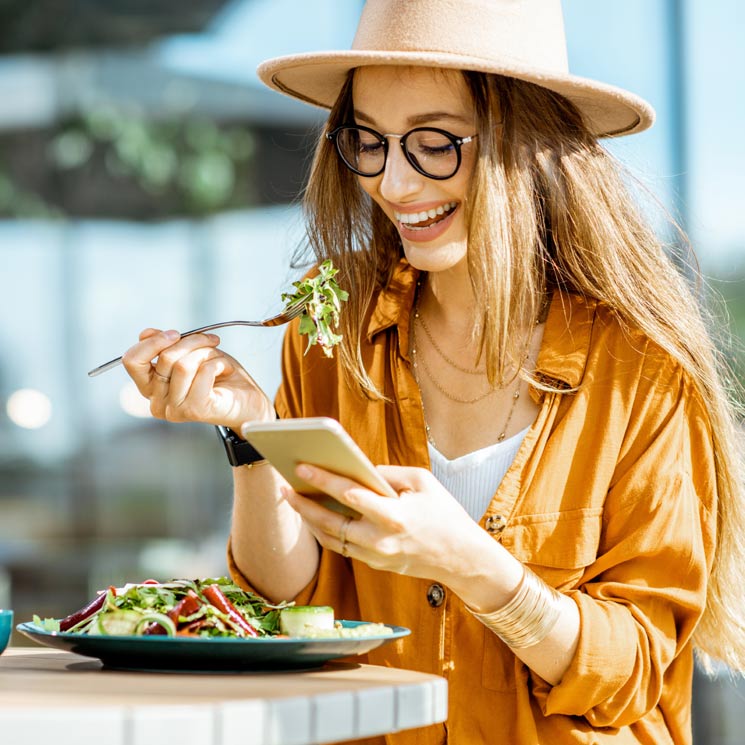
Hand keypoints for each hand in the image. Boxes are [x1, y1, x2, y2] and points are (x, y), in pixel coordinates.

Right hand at [121, 328, 274, 428]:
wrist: (250, 403)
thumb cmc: (222, 379)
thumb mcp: (193, 354)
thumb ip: (167, 346)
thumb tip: (145, 333)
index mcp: (152, 389)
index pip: (133, 361)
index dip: (153, 342)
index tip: (176, 333)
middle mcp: (158, 403)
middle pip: (164, 358)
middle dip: (191, 341)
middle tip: (211, 340)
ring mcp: (175, 409)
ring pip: (183, 364)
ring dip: (207, 352)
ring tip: (219, 359)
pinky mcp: (194, 410)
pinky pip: (202, 371)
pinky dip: (218, 363)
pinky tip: (225, 371)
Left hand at [281, 463, 493, 585]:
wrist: (462, 557)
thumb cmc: (444, 513)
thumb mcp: (422, 481)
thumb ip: (387, 473)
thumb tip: (358, 469)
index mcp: (394, 516)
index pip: (349, 495)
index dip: (322, 479)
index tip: (302, 466)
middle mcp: (380, 540)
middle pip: (330, 523)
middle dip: (303, 504)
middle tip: (284, 486)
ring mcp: (376, 557)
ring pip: (331, 539)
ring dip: (309, 520)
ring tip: (294, 499)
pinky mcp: (376, 565)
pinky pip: (343, 547)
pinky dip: (326, 532)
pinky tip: (315, 516)